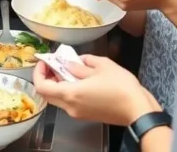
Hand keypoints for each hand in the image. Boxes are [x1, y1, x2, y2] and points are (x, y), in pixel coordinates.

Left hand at [33, 55, 160, 125]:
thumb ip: (81, 63)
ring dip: (58, 84)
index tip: (45, 61)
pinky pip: (70, 103)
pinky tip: (80, 80)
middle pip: (47, 94)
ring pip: (58, 99)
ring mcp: (78, 113)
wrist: (138, 110)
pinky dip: (69, 90)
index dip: (38, 72)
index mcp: (70, 93)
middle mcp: (70, 107)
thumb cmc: (121, 87)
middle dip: (47, 78)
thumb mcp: (101, 66)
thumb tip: (72, 63)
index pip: (41, 86)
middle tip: (54, 64)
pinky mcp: (87, 115)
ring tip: (68, 69)